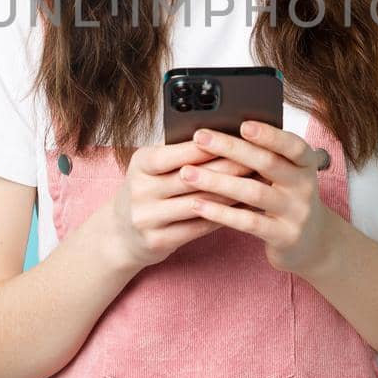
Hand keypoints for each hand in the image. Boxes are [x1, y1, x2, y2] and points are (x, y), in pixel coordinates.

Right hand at [106, 140, 256, 272]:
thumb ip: (178, 154)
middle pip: (191, 177)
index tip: (238, 139)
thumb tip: (222, 137)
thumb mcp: (151, 168)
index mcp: (140, 164)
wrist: (120, 234)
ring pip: (198, 203)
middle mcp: (140, 190)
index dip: (208, 147)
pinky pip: (197, 228)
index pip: (176, 152)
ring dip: (230, 193)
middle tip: (257, 160)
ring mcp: (146, 217)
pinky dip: (223, 217)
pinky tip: (243, 210)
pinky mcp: (157, 240)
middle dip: (228, 168)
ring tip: (255, 184)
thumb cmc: (146, 192)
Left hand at [177, 120, 340, 277]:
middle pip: (267, 163)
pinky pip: (248, 222)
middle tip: (200, 137)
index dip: (270, 134)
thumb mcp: (287, 174)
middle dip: (230, 148)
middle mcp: (305, 185)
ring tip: (187, 173)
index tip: (243, 124)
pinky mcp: (284, 236)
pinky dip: (221, 213)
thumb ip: (266, 156)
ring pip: (253, 192)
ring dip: (217, 181)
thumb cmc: (289, 198)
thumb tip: (222, 132)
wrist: (314, 242)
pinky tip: (198, 205)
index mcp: (306, 164)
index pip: (293, 145)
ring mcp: (297, 212)